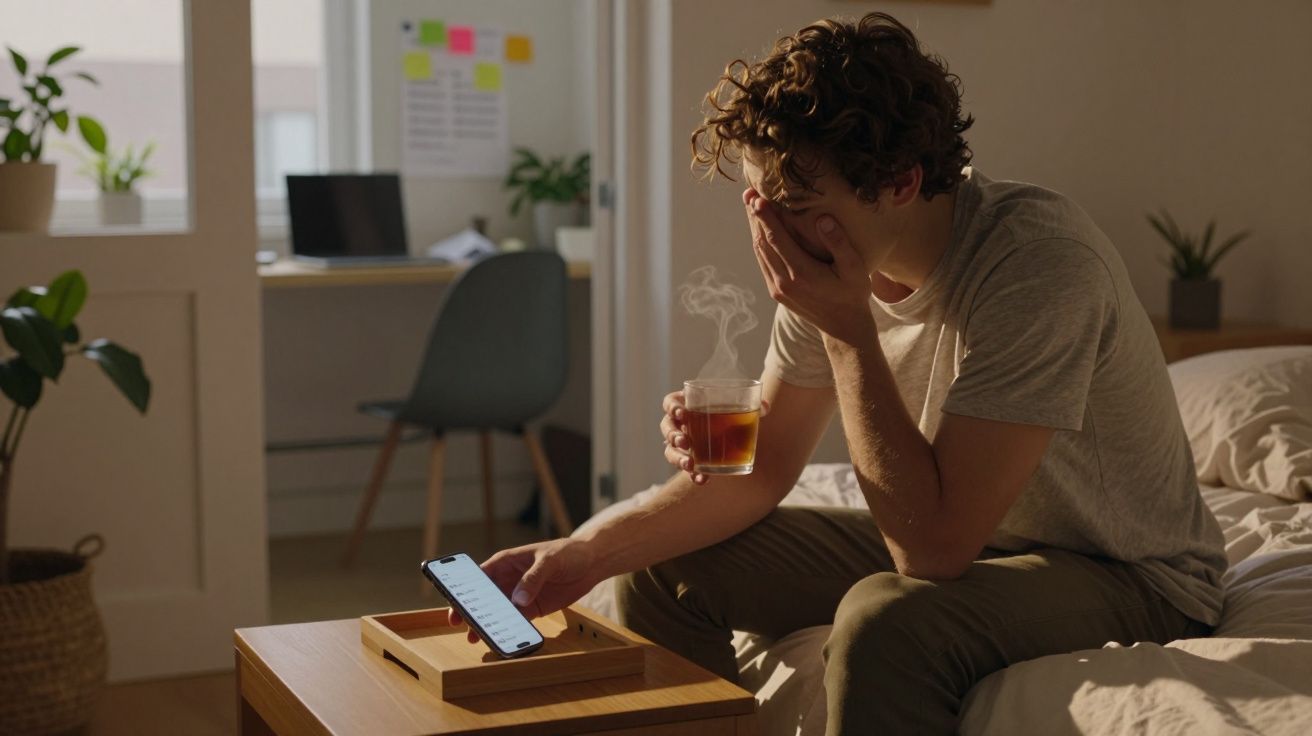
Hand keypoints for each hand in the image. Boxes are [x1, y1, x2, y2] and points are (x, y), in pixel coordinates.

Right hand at [447, 537, 598, 642]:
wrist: (591, 563)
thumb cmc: (567, 552)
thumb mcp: (550, 560)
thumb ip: (533, 578)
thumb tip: (518, 600)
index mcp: (505, 562)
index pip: (479, 576)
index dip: (465, 588)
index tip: (455, 601)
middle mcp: (508, 580)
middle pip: (484, 598)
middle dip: (471, 610)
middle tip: (460, 625)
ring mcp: (518, 595)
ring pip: (497, 612)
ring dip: (488, 624)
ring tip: (477, 638)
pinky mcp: (531, 609)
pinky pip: (516, 622)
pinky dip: (509, 630)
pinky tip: (503, 639)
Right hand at [661, 389, 769, 484]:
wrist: (735, 430)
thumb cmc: (733, 411)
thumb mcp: (742, 405)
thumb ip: (754, 404)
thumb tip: (766, 407)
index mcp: (687, 404)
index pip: (670, 403)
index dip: (671, 408)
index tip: (681, 414)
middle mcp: (680, 424)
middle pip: (667, 428)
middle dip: (673, 436)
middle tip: (685, 442)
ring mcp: (683, 443)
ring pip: (670, 451)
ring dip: (678, 458)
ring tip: (690, 465)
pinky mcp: (690, 459)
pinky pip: (687, 468)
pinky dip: (693, 475)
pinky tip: (702, 480)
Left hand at [744, 188, 875, 344]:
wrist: (843, 326)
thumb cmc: (853, 294)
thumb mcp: (855, 269)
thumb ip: (839, 244)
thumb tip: (823, 219)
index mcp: (802, 274)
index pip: (777, 239)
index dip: (765, 216)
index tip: (757, 196)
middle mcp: (784, 282)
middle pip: (762, 242)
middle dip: (754, 216)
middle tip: (749, 192)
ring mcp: (777, 288)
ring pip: (759, 252)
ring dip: (754, 227)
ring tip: (751, 204)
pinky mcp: (775, 291)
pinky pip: (763, 261)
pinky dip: (759, 241)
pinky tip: (760, 227)